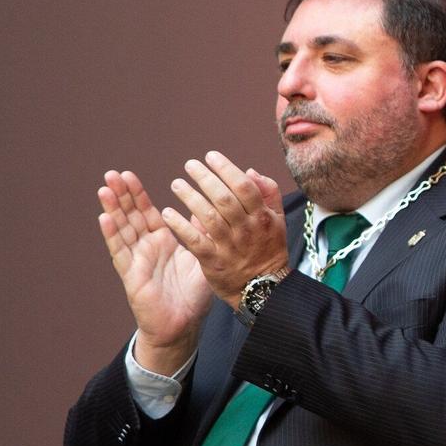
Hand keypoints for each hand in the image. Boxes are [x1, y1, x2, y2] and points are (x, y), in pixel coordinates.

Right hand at [97, 170, 208, 373]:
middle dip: (121, 195)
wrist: (184, 324)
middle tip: (112, 173)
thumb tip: (210, 205)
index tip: (128, 174)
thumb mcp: (202, 256)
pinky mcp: (131, 275)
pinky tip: (105, 218)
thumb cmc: (193, 293)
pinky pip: (121, 252)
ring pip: (122, 230)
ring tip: (104, 188)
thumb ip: (202, 232)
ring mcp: (136, 260)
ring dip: (113, 209)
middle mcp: (146, 247)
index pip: (147, 212)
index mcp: (163, 241)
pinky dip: (113, 234)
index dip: (137, 194)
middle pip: (131, 216)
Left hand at [158, 151, 289, 308]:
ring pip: (208, 217)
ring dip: (190, 198)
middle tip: (189, 165)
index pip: (244, 186)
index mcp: (262, 217)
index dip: (226, 168)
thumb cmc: (269, 250)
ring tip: (176, 184)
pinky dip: (180, 226)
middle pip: (224, 199)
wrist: (265, 289)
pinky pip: (194, 241)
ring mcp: (230, 246)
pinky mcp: (214, 262)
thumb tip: (249, 171)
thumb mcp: (278, 220)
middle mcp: (247, 230)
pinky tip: (167, 213)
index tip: (210, 156)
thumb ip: (268, 193)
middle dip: (205, 178)